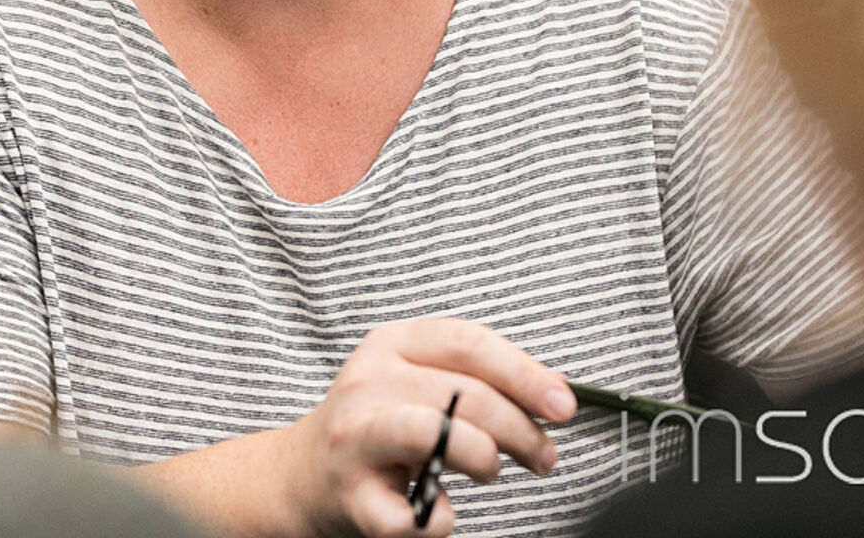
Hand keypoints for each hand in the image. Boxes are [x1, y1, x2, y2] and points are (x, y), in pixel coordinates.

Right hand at [274, 317, 576, 536]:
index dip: (525, 373)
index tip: (564, 405)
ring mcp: (354, 438)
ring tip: (489, 471)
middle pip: (462, 394)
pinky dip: (442, 520)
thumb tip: (552, 392)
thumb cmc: (375, 429)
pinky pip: (413, 514)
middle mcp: (368, 383)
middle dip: (520, 430)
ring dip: (481, 458)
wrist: (299, 477)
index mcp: (390, 345)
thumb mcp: (415, 384)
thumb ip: (473, 379)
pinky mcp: (349, 495)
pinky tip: (439, 510)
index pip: (468, 343)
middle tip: (543, 456)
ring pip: (433, 434)